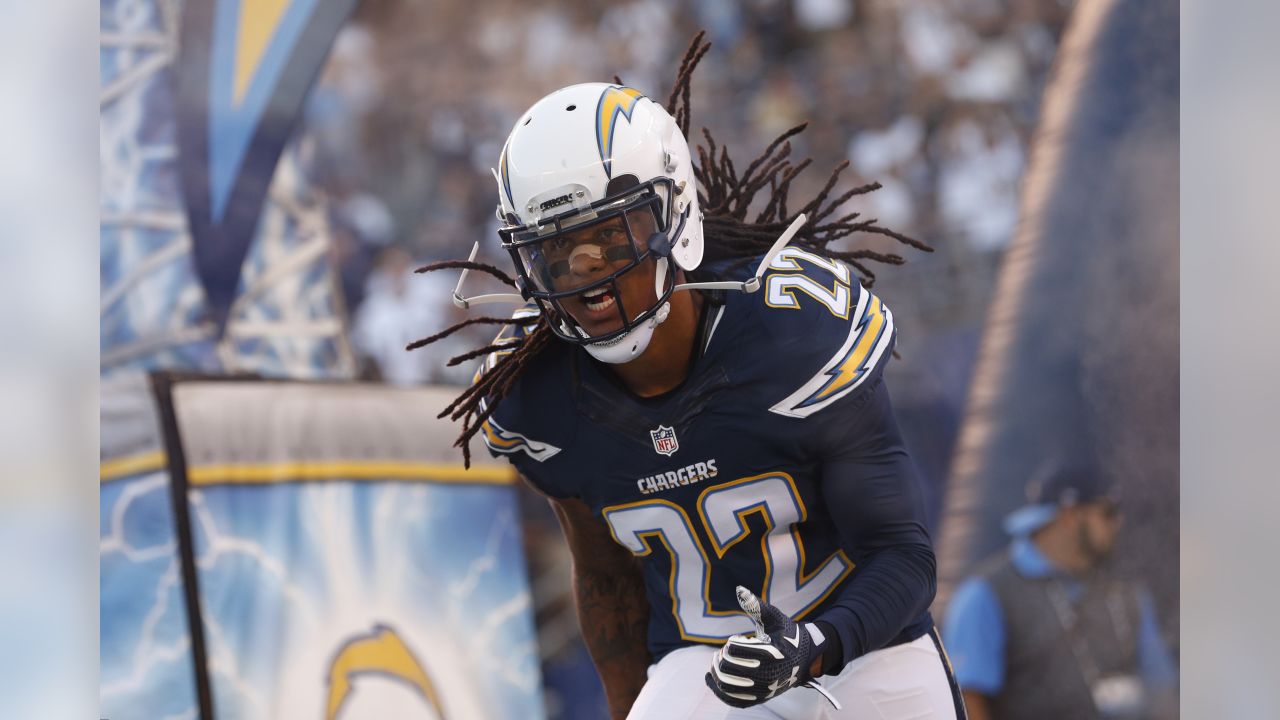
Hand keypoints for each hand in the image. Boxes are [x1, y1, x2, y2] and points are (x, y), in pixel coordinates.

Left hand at [704, 586, 821, 707]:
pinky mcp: (760, 698)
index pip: (735, 651)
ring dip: (716, 673)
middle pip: (728, 669)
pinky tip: (709, 678)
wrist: (805, 659)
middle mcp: (768, 675)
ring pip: (728, 686)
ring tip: (717, 662)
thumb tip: (739, 589)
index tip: (736, 640)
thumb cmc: (788, 635)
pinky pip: (734, 700)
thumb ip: (756, 606)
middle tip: (724, 651)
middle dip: (721, 658)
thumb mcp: (775, 619)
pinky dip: (718, 690)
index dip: (730, 644)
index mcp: (772, 653)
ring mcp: (764, 689)